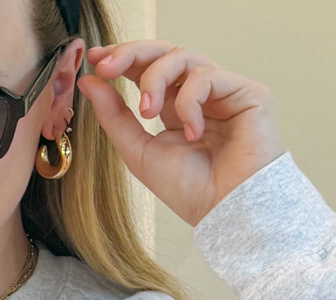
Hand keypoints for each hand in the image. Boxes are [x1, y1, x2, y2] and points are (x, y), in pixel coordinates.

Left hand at [77, 40, 284, 226]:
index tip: (95, 61)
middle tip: (107, 66)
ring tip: (147, 112)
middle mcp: (199, 95)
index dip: (122, 58)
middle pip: (164, 53)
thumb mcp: (138, 152)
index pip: (148, 69)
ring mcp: (223, 92)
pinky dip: (188, 102)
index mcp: (174, 108)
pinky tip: (192, 133)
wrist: (224, 211)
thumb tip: (88, 82)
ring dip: (155, 79)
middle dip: (131, 54)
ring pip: (182, 57)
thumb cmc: (188, 190)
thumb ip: (114, 117)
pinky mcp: (247, 92)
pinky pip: (206, 77)